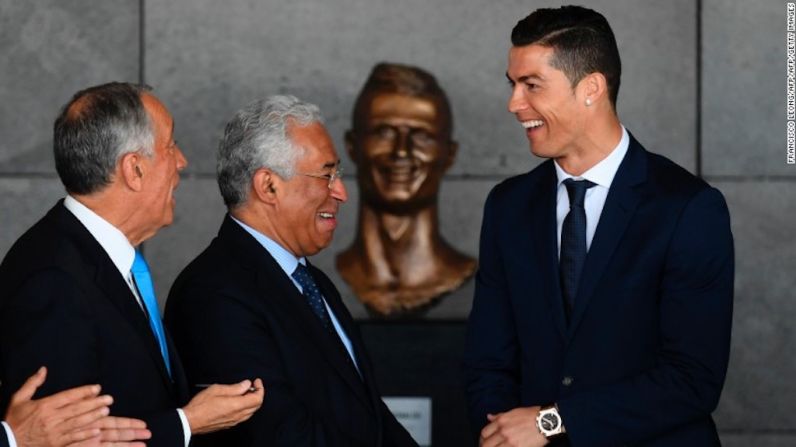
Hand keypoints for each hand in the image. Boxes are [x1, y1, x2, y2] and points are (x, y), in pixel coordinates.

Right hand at [5, 366, 149, 446]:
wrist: (7, 442)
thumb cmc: (14, 420)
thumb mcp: (19, 399)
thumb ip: (32, 383)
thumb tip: (43, 369)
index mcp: (44, 406)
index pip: (68, 396)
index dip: (83, 392)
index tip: (97, 387)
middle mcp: (51, 418)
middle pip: (76, 409)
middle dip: (94, 403)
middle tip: (109, 398)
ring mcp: (54, 432)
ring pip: (77, 423)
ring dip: (93, 417)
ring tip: (106, 410)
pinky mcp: (55, 444)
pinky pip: (73, 439)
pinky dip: (85, 435)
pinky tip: (97, 431)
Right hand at [182, 379, 263, 434]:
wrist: (190, 420)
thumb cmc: (201, 406)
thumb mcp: (218, 389)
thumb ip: (235, 387)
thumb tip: (246, 384)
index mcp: (237, 406)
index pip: (257, 398)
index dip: (260, 388)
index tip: (256, 382)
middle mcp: (238, 415)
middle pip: (256, 406)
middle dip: (257, 394)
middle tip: (252, 386)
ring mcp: (234, 421)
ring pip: (251, 412)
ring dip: (251, 401)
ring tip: (245, 392)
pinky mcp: (229, 424)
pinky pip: (243, 416)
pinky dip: (245, 407)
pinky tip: (238, 401)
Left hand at [480, 406, 547, 446]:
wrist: (546, 421)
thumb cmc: (532, 415)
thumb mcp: (514, 412)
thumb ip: (499, 416)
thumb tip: (489, 417)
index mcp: (501, 422)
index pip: (484, 433)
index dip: (483, 439)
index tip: (485, 442)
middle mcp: (503, 432)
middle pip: (486, 445)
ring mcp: (510, 442)